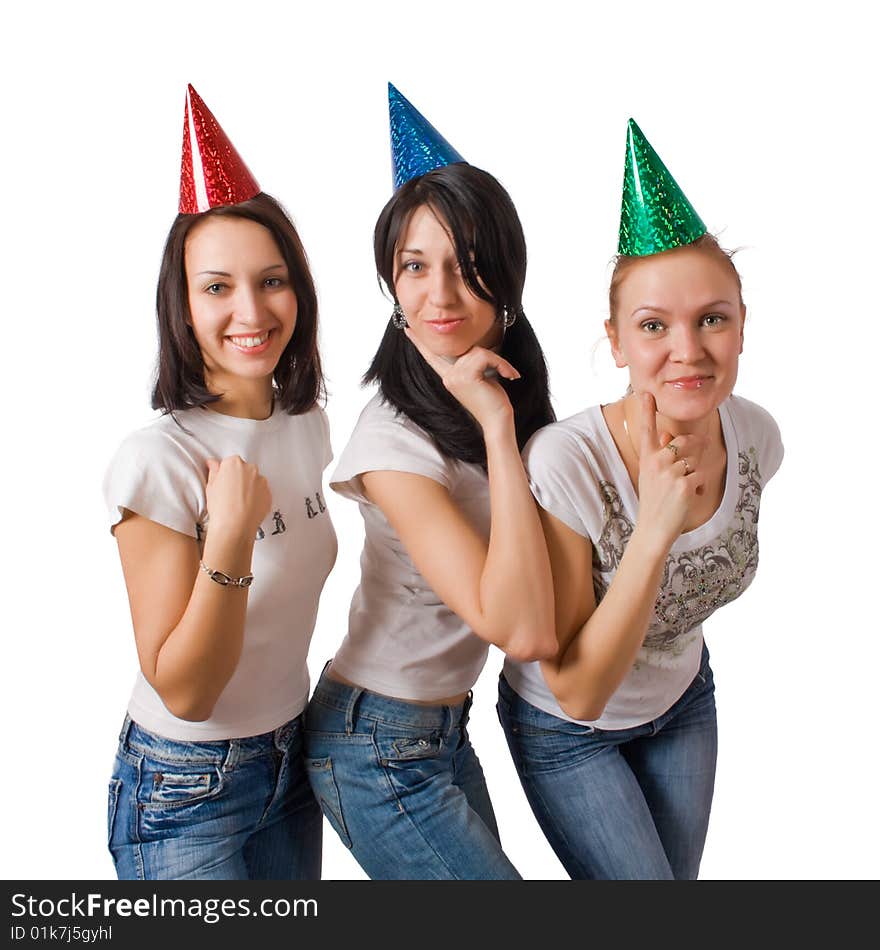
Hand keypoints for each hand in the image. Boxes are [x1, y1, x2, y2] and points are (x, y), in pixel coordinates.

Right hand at [204, 456, 270, 539]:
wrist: (235, 526)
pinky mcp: (269, 494)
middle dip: (239, 479)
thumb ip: (214, 471)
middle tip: (230, 494)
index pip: (230, 463)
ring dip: (249, 488)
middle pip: (244, 470)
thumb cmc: (221, 507)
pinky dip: (257, 498)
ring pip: (254, 481)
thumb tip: (213, 463)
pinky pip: (262, 493)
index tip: (223, 483)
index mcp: (234, 463)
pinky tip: (247, 507)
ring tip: (239, 502)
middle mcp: (250, 469)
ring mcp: (262, 481)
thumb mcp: (211, 486)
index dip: (225, 474)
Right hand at [404, 327, 519, 433]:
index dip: (419, 343)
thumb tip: (475, 350)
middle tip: (507, 371)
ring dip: (499, 361)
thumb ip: (471, 364)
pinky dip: (502, 364)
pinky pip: (486, 356)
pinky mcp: (466, 376)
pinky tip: (509, 376)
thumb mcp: (479, 379)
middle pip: (468, 349)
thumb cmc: (493, 403)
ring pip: (479, 351)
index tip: (407, 330)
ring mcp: (455, 376)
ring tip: (508, 375)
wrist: (497, 422)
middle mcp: (449, 376)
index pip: (432, 357)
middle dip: (491, 357)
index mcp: (449, 377)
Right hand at [634, 393, 705, 547]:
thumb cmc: (654, 501)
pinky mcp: (684, 485)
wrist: (653, 528)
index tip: (645, 393)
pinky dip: (700, 486)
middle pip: (685, 442)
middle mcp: (656, 462)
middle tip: (690, 465)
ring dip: (696, 471)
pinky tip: (690, 496)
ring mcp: (670, 473)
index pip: (647, 430)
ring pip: (696, 458)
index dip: (647, 411)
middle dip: (695, 449)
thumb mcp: (652, 475)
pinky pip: (701, 475)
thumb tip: (668, 435)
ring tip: (684, 486)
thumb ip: (660, 453)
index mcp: (647, 458)